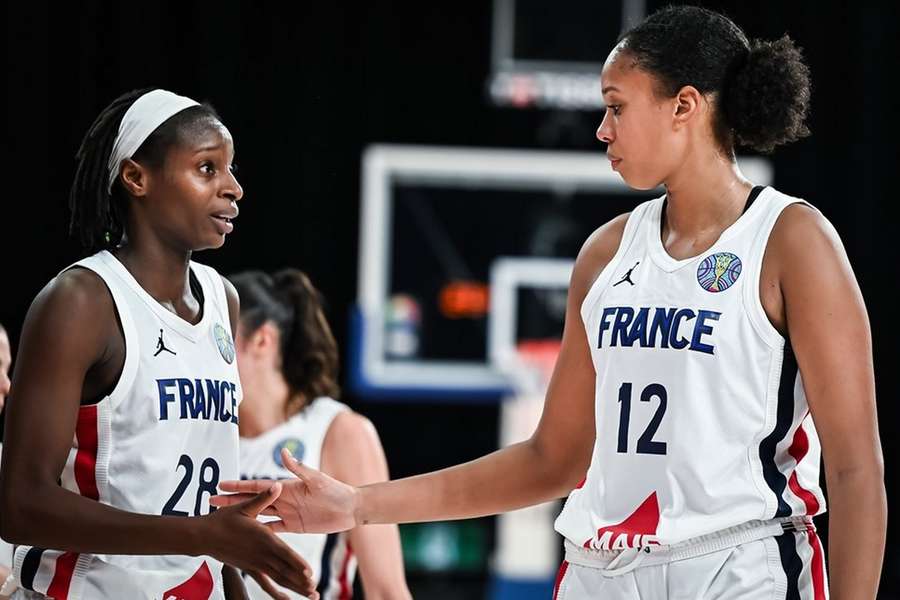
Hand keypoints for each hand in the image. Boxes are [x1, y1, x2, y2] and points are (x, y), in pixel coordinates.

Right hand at [200, 481, 318, 598]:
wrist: (204, 536)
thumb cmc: (223, 519)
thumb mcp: (245, 506)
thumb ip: (263, 497)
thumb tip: (277, 484)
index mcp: (263, 538)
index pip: (284, 553)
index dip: (297, 563)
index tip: (309, 573)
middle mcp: (261, 554)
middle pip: (285, 570)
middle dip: (301, 581)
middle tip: (315, 592)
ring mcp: (256, 563)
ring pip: (278, 578)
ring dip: (294, 587)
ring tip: (310, 596)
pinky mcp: (250, 569)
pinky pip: (265, 583)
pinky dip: (276, 592)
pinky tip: (286, 599)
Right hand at [211, 448, 358, 534]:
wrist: (350, 508)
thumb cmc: (335, 489)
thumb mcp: (316, 478)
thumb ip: (298, 468)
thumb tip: (283, 451)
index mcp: (286, 487)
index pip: (257, 487)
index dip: (239, 486)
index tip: (220, 485)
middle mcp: (283, 499)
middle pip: (253, 501)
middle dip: (232, 501)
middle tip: (211, 503)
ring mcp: (287, 513)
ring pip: (259, 514)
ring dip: (242, 515)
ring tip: (224, 517)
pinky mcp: (293, 526)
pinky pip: (273, 529)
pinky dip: (260, 531)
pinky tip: (246, 535)